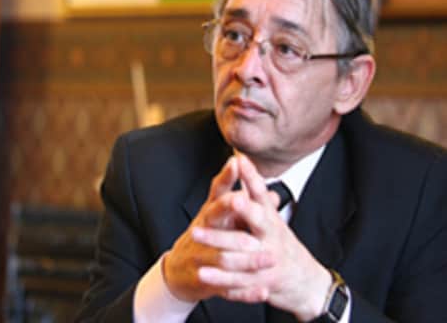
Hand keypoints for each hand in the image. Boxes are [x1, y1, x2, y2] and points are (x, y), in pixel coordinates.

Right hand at [163, 157, 271, 301]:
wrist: (179, 270)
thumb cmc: (206, 236)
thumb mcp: (222, 218)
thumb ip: (246, 204)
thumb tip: (273, 193)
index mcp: (210, 214)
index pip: (216, 191)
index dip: (226, 176)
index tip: (236, 161)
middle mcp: (204, 231)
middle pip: (213, 217)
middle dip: (228, 209)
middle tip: (242, 201)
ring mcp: (202, 255)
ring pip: (223, 255)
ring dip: (246, 256)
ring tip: (266, 255)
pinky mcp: (206, 280)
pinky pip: (226, 287)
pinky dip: (245, 291)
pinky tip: (262, 291)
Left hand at [193, 155, 331, 321]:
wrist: (303, 279)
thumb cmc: (278, 241)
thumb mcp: (269, 217)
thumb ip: (254, 194)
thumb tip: (242, 162)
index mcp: (270, 217)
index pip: (260, 193)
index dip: (251, 176)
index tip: (240, 160)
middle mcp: (271, 235)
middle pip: (256, 220)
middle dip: (241, 209)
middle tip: (222, 206)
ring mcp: (268, 259)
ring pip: (240, 251)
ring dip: (218, 244)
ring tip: (195, 239)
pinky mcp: (261, 281)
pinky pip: (238, 281)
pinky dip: (220, 279)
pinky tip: (203, 274)